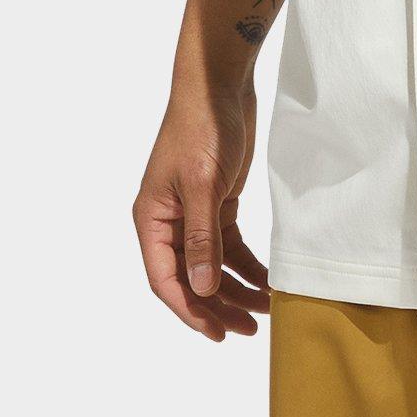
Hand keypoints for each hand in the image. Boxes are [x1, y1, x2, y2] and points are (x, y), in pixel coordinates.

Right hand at [133, 83, 271, 341]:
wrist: (220, 83)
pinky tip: (265, 280)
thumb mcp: (202, 184)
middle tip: (247, 329)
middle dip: (217, 305)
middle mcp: (168, 220)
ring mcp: (193, 212)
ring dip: (235, 288)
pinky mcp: (217, 202)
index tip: (217, 333)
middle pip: (189, 277)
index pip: (165, 278)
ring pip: (211, 265)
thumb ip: (201, 238)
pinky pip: (228, 245)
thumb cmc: (202, 126)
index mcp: (151, 218)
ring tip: (263, 311)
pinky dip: (245, 264)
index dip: (189, 310)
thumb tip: (200, 290)